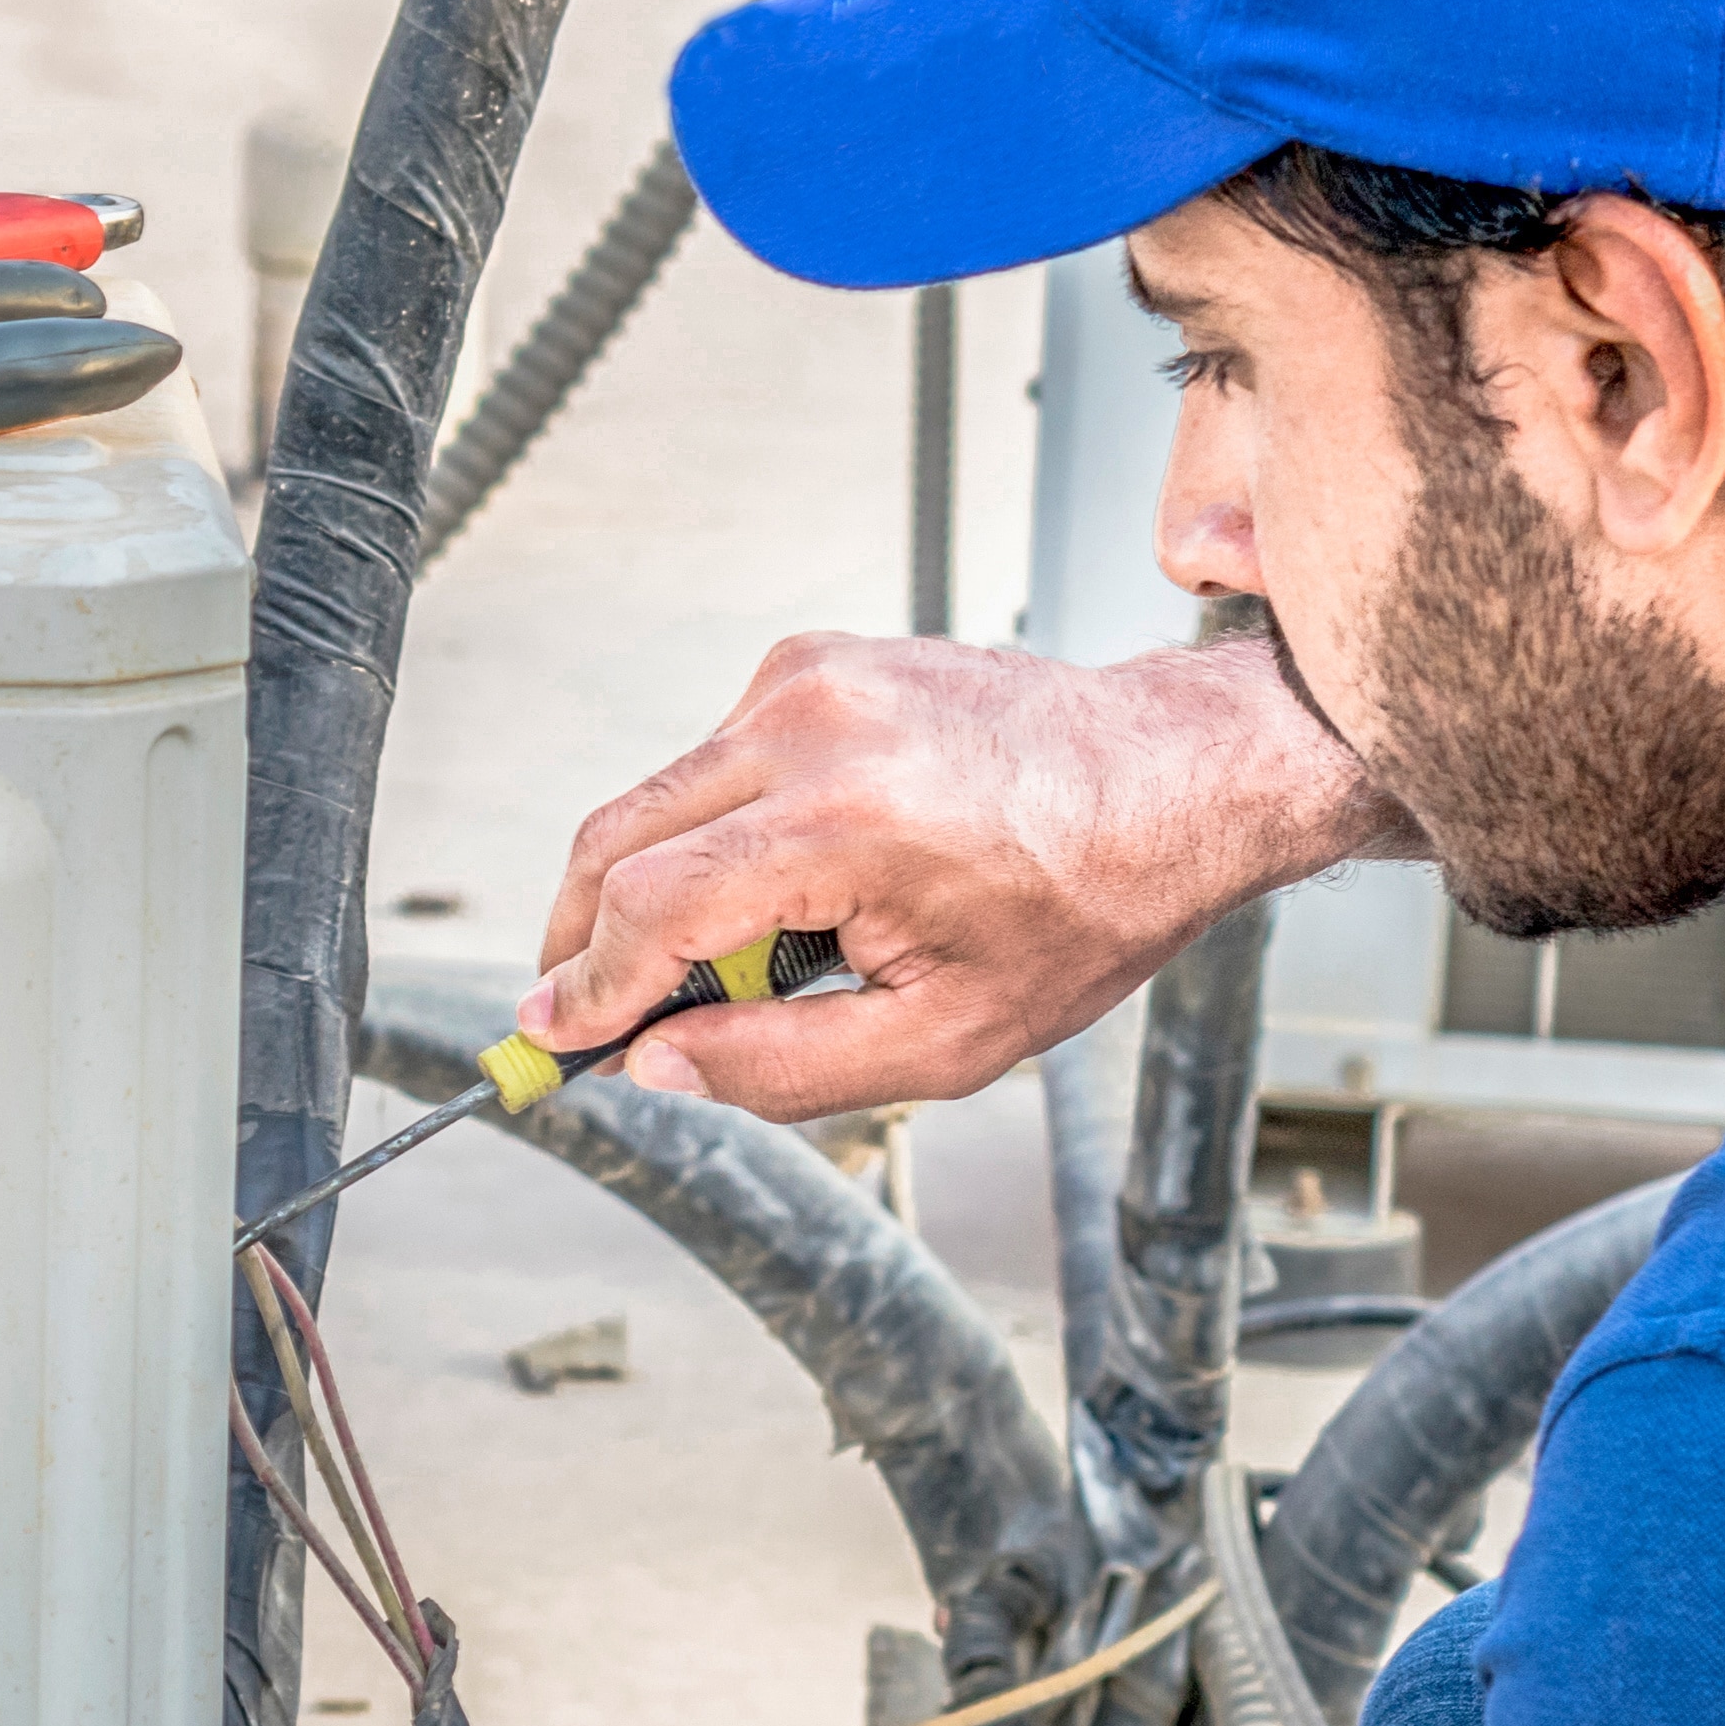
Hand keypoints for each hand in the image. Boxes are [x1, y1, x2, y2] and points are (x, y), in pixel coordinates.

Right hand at [524, 632, 1404, 1118]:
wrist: (1173, 774)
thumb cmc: (1088, 902)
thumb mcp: (948, 1038)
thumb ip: (782, 1066)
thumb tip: (658, 1065)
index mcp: (849, 821)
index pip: (653, 908)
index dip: (587, 988)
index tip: (550, 1040)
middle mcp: (813, 725)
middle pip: (619, 838)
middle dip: (582, 939)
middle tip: (583, 1016)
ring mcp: (810, 676)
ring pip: (657, 798)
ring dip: (654, 889)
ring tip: (726, 968)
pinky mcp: (816, 659)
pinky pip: (715, 762)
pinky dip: (713, 833)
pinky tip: (781, 888)